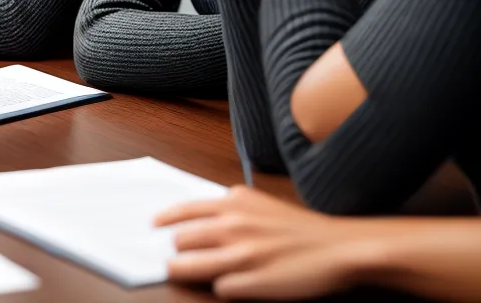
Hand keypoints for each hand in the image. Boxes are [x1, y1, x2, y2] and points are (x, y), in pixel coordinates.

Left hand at [155, 186, 357, 299]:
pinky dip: (221, 287)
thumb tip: (192, 219)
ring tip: (185, 271)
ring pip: (191, 265)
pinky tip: (229, 285)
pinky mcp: (253, 283)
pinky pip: (221, 288)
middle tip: (173, 255)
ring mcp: (242, 256)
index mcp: (233, 202)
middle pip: (181, 240)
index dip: (163, 220)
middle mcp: (233, 225)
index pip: (183, 210)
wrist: (336, 247)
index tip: (152, 226)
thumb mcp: (257, 204)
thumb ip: (226, 209)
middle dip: (175, 249)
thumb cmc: (296, 227)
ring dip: (186, 269)